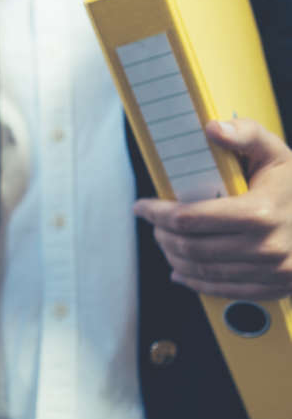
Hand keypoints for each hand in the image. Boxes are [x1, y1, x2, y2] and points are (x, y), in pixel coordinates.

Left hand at [134, 118, 291, 300]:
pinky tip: (181, 272)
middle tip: (153, 223)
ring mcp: (270, 272)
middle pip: (190, 247)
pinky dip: (195, 282)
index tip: (141, 206)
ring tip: (164, 241)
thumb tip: (212, 128)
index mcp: (260, 213)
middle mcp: (265, 248)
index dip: (157, 213)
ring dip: (173, 257)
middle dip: (162, 235)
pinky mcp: (273, 288)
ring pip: (201, 271)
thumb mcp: (277, 153)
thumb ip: (246, 135)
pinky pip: (222, 290)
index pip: (189, 218)